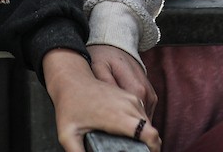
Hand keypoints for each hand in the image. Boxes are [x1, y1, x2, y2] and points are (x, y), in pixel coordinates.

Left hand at [43, 49, 158, 151]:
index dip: (154, 149)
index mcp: (118, 116)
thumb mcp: (67, 134)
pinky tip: (129, 131)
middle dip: (148, 144)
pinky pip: (142, 113)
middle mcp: (128, 105)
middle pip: (150, 131)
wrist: (70, 78)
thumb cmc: (68, 105)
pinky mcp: (128, 95)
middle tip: (133, 151)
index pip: (150, 134)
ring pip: (147, 122)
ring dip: (144, 134)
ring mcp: (129, 98)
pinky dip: (140, 124)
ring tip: (132, 144)